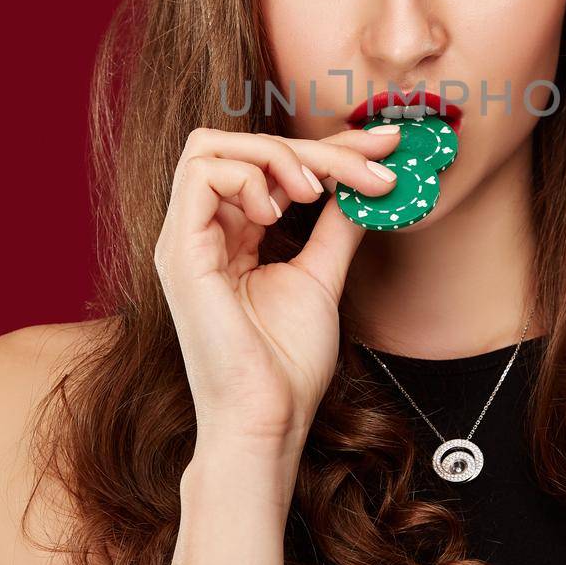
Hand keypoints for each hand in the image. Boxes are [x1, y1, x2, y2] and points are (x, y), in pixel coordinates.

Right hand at [154, 125, 400, 453]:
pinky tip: (277, 216)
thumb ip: (335, 226)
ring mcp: (185, 240)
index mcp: (227, 237)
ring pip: (210, 147)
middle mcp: (199, 232)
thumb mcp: (321, 276)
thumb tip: (363, 184)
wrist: (268, 419)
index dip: (327, 147)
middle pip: (239, 144)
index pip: (265, 164)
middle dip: (312, 145)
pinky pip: (200, 174)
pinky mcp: (182, 254)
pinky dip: (247, 178)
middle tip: (369, 164)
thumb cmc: (286, 364)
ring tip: (313, 193)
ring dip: (275, 156)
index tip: (384, 149)